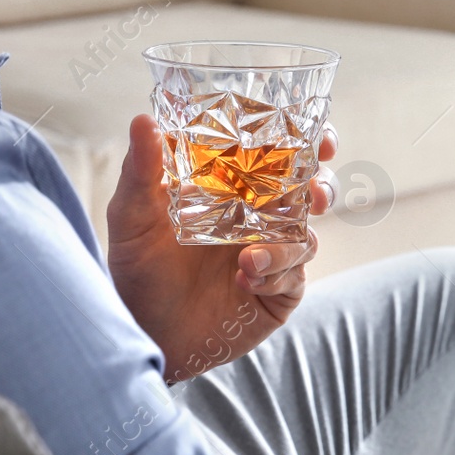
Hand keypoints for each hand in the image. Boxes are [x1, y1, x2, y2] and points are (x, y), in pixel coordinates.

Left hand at [106, 114, 338, 383]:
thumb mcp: (132, 217)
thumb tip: (143, 119)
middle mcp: (260, 215)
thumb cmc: (138, 271)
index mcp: (234, 186)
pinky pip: (294, 274)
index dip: (302, 138)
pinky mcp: (280, 289)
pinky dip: (274, 273)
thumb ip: (141, 171)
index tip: (314, 133)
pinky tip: (244, 277)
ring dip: (290, 241)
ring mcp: (273, 252)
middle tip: (315, 192)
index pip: (277, 152)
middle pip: (310, 188)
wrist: (146, 335)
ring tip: (251, 255)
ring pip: (307, 234)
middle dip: (323, 184)